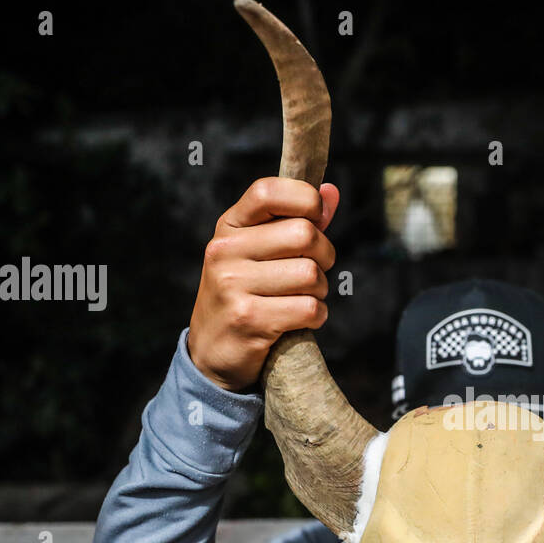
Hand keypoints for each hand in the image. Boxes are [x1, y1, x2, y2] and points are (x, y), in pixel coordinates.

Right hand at [187, 177, 339, 390]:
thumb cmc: (245, 294)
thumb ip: (295, 221)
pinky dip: (316, 316)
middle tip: (315, 271)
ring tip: (303, 298)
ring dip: (320, 291)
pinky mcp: (248, 319)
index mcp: (228, 226)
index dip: (305, 199)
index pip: (268, 191)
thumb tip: (331, 192)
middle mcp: (225, 251)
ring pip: (311, 274)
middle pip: (304, 234)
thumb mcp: (259, 252)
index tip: (316, 218)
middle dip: (325, 255)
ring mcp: (233, 285)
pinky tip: (300, 320)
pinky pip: (309, 309)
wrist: (212, 351)